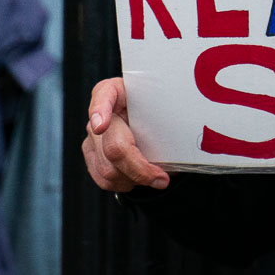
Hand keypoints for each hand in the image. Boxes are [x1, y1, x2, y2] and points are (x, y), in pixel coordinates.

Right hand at [81, 77, 169, 192]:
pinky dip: (125, 183)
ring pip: (107, 168)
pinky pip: (103, 178)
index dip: (100, 110)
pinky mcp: (91, 153)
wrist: (155, 123)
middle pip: (113, 146)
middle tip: (161, 178)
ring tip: (152, 175)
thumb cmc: (161, 114)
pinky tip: (137, 176)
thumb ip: (169, 118)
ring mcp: (93, 133)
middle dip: (139, 168)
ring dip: (134, 178)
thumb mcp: (168, 110)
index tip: (102, 126)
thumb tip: (184, 140)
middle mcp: (102, 111)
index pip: (104, 94)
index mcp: (119, 91)